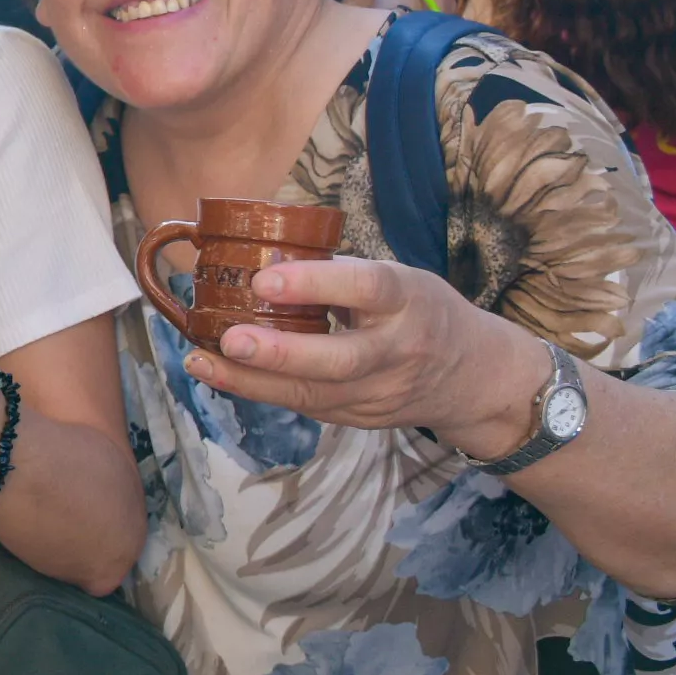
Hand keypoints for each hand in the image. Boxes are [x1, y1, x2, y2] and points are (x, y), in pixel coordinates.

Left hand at [184, 258, 549, 456]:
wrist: (474, 376)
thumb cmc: (421, 311)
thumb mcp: (398, 279)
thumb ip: (341, 275)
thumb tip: (261, 256)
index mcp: (409, 299)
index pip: (367, 288)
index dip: (316, 284)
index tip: (264, 280)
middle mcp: (399, 350)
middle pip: (341, 359)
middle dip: (280, 353)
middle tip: (230, 339)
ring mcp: (382, 392)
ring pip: (315, 394)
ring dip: (252, 380)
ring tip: (201, 361)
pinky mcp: (362, 418)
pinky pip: (308, 405)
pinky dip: (261, 391)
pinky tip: (220, 374)